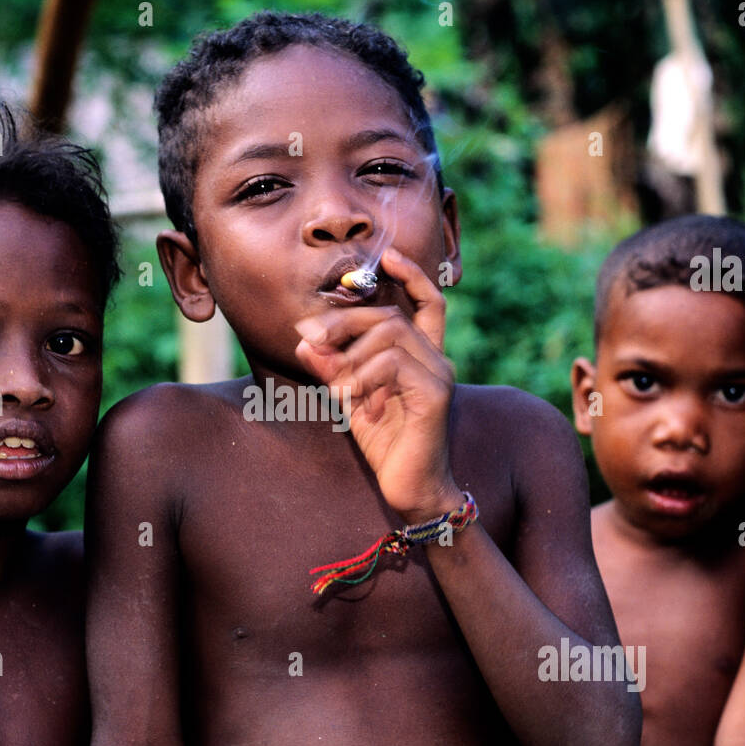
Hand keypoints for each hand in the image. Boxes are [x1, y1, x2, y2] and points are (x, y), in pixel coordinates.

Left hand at [294, 247, 462, 522]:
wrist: (412, 490)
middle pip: (390, 316)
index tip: (389, 255)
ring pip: (390, 334)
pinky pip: (393, 364)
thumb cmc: (386, 445)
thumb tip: (304, 341)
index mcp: (421, 356)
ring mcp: (439, 375)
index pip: (428, 303)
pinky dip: (364, 377)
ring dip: (350, 355)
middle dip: (344, 321)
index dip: (412, 276)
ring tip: (336, 387)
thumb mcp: (350, 398)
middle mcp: (437, 360)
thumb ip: (332, 369)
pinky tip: (353, 401)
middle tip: (309, 338)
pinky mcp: (435, 395)